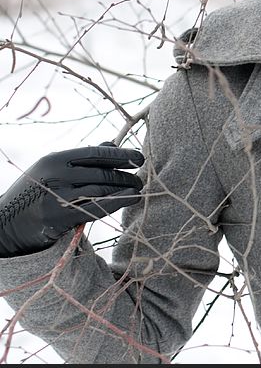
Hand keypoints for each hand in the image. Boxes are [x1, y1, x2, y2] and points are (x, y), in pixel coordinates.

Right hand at [0, 142, 144, 257]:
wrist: (4, 223)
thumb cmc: (34, 193)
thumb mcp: (51, 169)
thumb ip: (81, 158)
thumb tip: (111, 143)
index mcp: (54, 160)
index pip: (95, 153)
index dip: (120, 155)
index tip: (139, 157)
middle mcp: (56, 175)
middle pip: (102, 173)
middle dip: (126, 175)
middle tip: (140, 178)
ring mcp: (58, 197)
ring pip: (103, 190)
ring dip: (125, 189)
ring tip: (138, 188)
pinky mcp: (61, 218)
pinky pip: (98, 207)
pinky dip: (119, 202)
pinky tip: (132, 198)